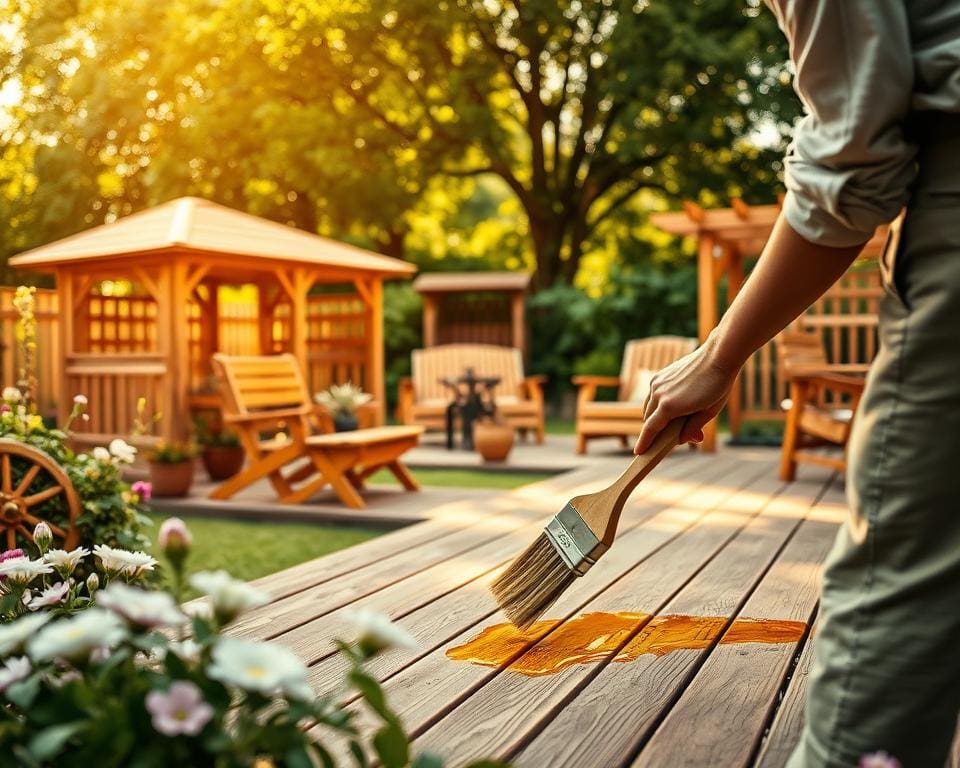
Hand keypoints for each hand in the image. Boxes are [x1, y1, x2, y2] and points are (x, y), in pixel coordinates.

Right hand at [633, 338, 739, 453]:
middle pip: (648, 419)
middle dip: (656, 431)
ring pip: (648, 407)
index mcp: (669, 406)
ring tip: (673, 421)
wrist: (718, 356)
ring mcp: (657, 383)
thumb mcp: (709, 412)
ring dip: (655, 417)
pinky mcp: (659, 376)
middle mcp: (658, 394)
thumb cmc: (718, 385)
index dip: (644, 442)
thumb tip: (682, 440)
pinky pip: (652, 395)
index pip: (651, 429)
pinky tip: (673, 404)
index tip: (638, 452)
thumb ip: (693, 427)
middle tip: (673, 438)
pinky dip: (657, 404)